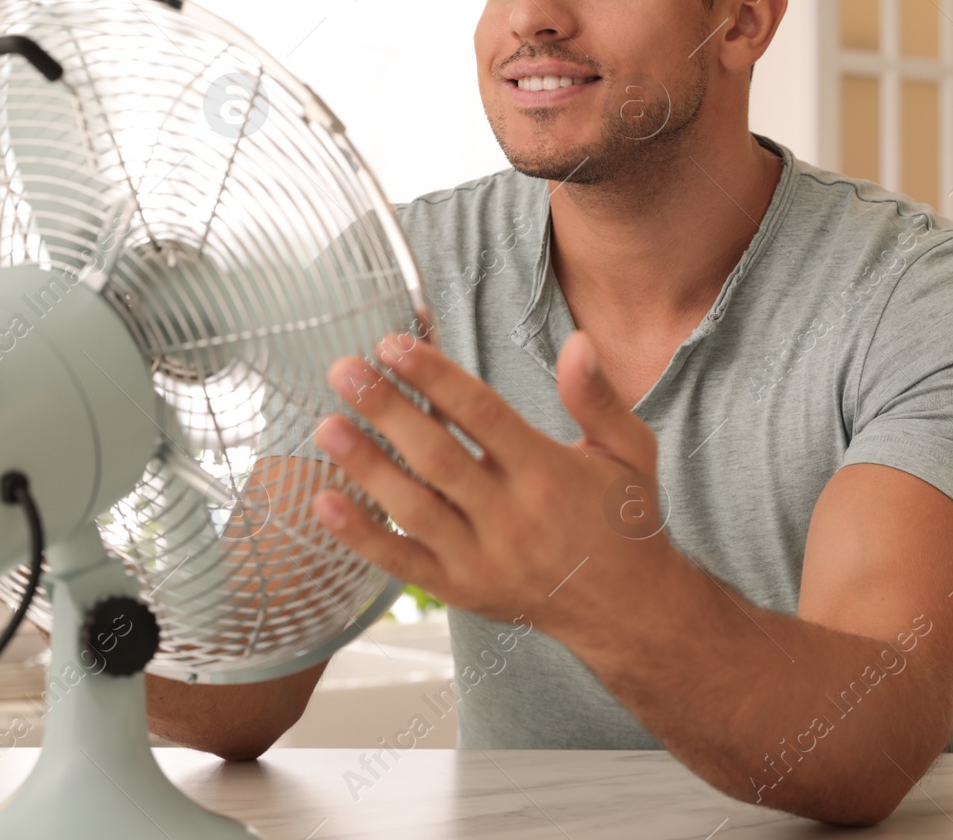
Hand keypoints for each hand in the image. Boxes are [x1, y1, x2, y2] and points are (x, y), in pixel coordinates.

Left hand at [309, 330, 677, 635]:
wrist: (628, 611)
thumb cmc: (624, 521)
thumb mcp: (629, 451)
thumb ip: (597, 398)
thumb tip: (577, 342)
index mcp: (549, 473)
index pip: (482, 414)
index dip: (435, 377)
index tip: (392, 345)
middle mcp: (513, 517)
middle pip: (438, 457)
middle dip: (386, 410)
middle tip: (342, 370)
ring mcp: (483, 558)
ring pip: (414, 508)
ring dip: (366, 467)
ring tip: (326, 425)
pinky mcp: (461, 590)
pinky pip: (403, 563)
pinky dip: (361, 536)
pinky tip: (323, 503)